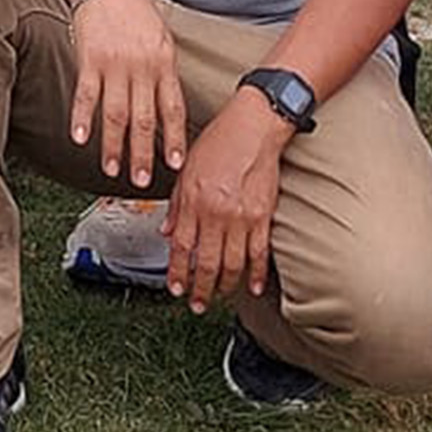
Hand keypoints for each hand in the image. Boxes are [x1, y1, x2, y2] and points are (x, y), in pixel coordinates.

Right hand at [63, 0, 190, 190]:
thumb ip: (164, 73)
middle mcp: (141, 67)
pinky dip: (82, 118)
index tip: (175, 164)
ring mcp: (114, 64)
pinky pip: (86, 94)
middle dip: (143, 154)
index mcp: (163, 63)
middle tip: (141, 181)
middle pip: (144, 119)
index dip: (173, 139)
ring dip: (113, 146)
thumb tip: (167, 108)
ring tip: (112, 169)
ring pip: (116, 114)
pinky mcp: (89, 59)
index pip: (171, 109)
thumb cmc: (134, 10)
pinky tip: (80, 138)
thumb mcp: (161, 38)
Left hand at [163, 104, 288, 313]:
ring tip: (216, 298)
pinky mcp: (263, 216)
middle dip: (199, 288)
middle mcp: (216, 212)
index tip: (175, 287)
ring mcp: (242, 217)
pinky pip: (259, 253)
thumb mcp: (186, 170)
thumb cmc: (219, 142)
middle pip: (205, 262)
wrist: (253, 127)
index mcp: (193, 201)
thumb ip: (176, 204)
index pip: (182, 247)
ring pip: (231, 263)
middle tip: (195, 303)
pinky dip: (255, 273)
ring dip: (222, 286)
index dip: (177, 272)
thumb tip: (168, 232)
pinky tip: (251, 287)